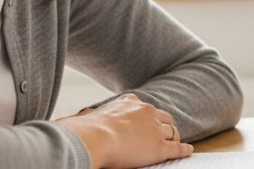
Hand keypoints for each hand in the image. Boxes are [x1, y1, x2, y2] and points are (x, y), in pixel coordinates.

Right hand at [55, 93, 191, 168]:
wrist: (94, 138)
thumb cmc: (85, 130)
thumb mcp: (87, 117)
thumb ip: (87, 118)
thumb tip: (66, 122)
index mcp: (130, 103)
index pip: (145, 107)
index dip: (150, 115)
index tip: (150, 118)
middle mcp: (146, 112)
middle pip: (164, 117)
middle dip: (166, 125)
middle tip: (168, 132)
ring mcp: (155, 129)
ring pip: (172, 131)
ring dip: (174, 137)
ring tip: (176, 143)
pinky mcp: (159, 146)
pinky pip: (177, 147)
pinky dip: (183, 149)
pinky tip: (187, 150)